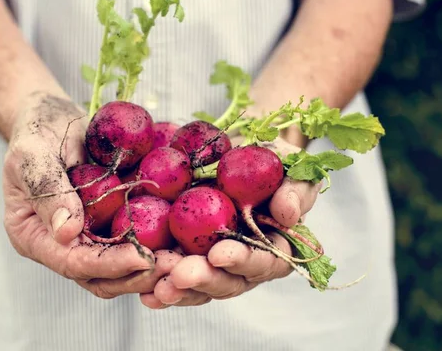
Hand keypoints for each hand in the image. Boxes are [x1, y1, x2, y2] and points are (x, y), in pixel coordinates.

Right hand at [3, 92, 177, 297]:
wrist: (53, 119)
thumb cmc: (36, 132)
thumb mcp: (33, 154)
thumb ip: (48, 190)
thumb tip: (68, 232)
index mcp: (34, 236)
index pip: (72, 262)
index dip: (109, 264)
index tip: (142, 258)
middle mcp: (61, 246)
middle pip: (100, 278)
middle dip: (137, 275)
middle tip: (174, 266)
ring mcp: (87, 238)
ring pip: (121, 269)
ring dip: (153, 267)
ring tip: (184, 259)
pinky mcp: (108, 225)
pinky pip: (133, 242)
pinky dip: (157, 245)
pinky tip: (182, 240)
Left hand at [140, 136, 321, 307]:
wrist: (239, 150)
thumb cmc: (271, 160)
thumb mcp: (291, 167)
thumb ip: (296, 191)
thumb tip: (288, 214)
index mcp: (274, 248)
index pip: (264, 263)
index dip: (243, 261)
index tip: (219, 253)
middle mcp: (244, 263)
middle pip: (227, 282)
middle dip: (203, 280)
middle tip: (180, 274)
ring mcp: (213, 263)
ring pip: (198, 286)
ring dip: (178, 289)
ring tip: (158, 286)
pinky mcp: (187, 255)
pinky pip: (174, 276)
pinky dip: (159, 284)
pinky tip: (144, 292)